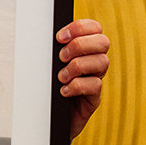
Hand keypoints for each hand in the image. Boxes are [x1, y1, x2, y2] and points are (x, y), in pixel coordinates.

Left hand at [56, 18, 109, 139]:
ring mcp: (95, 79)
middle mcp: (93, 62)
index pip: (94, 28)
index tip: (59, 37)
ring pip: (102, 62)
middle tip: (61, 57)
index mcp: (84, 49)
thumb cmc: (47, 86)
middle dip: (80, 45)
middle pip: (103, 42)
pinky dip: (77, 86)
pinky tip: (64, 90)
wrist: (47, 117)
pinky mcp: (93, 98)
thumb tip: (42, 33)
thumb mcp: (49, 64)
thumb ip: (53, 49)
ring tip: (61, 76)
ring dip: (77, 66)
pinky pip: (95, 85)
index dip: (80, 28)